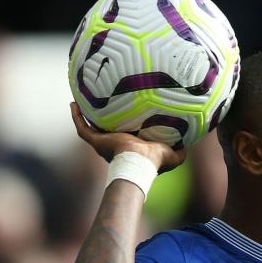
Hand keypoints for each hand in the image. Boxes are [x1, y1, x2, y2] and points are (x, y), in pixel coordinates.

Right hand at [70, 103, 186, 172]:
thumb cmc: (155, 161)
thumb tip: (188, 143)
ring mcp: (102, 143)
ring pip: (89, 127)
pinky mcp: (95, 141)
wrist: (139, 161)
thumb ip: (181, 150)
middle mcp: (113, 145)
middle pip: (104, 129)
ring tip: (80, 101)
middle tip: (100, 103)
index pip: (124, 134)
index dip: (122, 125)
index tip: (124, 113)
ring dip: (83, 115)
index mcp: (129, 146)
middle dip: (101, 119)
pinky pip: (81, 127)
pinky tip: (73, 103)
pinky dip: (76, 116)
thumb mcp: (173, 155)